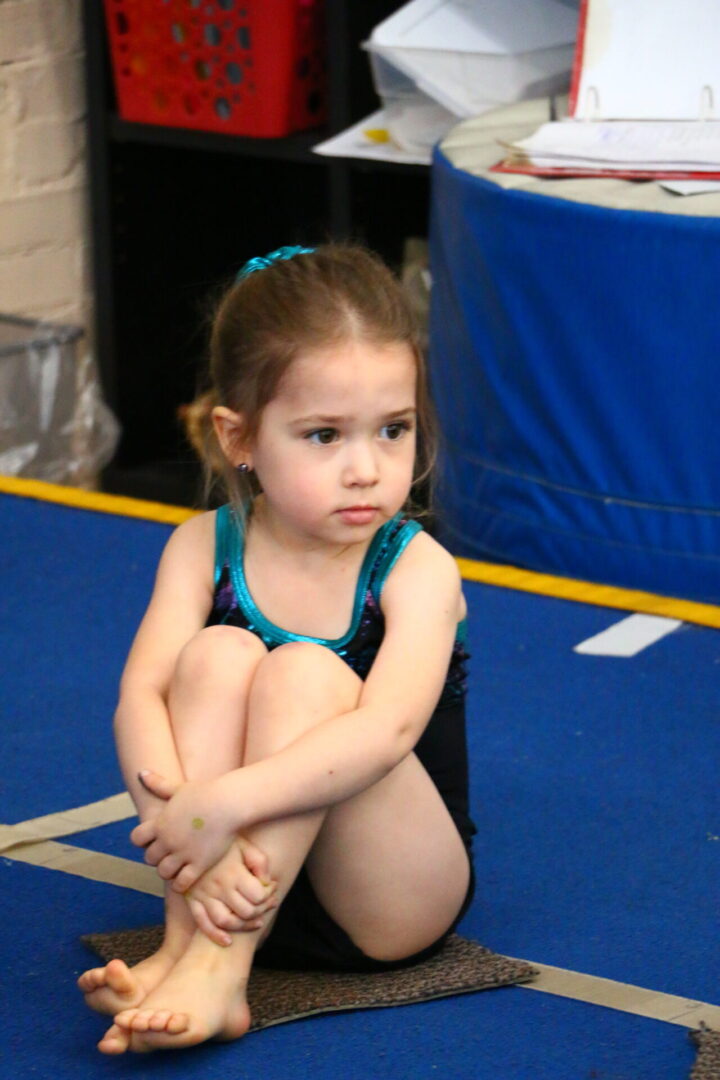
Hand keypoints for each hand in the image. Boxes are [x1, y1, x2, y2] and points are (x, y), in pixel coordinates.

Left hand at [130, 770, 237, 892]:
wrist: (228, 804)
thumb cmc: (206, 792)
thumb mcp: (179, 788)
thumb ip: (158, 784)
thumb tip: (142, 772)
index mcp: (160, 823)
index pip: (137, 839)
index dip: (143, 841)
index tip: (154, 839)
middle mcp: (168, 840)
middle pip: (149, 858)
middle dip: (156, 857)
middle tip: (167, 854)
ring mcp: (182, 854)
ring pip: (163, 872)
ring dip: (168, 871)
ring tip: (177, 867)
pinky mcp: (198, 864)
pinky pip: (182, 883)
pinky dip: (181, 884)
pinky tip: (187, 877)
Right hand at [185, 837, 277, 945]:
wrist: (191, 836)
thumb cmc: (222, 840)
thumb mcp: (244, 844)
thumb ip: (259, 862)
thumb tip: (267, 882)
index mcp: (233, 872)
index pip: (258, 896)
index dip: (269, 895)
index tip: (272, 887)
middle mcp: (219, 887)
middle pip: (245, 912)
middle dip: (262, 911)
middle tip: (269, 904)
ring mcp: (204, 895)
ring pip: (225, 922)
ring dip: (243, 927)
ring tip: (255, 921)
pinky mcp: (192, 900)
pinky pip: (202, 923)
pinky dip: (215, 935)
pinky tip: (227, 940)